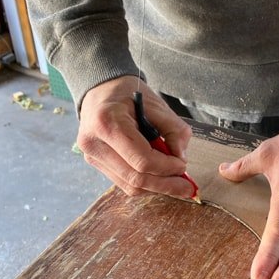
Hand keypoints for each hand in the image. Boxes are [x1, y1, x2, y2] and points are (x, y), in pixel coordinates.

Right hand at [78, 76, 193, 197]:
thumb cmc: (128, 94)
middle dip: (165, 185)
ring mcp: (92, 156)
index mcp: (108, 123)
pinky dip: (145, 184)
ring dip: (156, 188)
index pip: (142, 160)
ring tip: (176, 184)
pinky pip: (124, 183)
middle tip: (186, 188)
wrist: (100, 90)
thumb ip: (174, 130)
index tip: (183, 165)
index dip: (166, 168)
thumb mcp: (156, 105)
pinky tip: (160, 179)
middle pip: (136, 178)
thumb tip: (181, 158)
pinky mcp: (95, 163)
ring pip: (130, 186)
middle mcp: (95, 143)